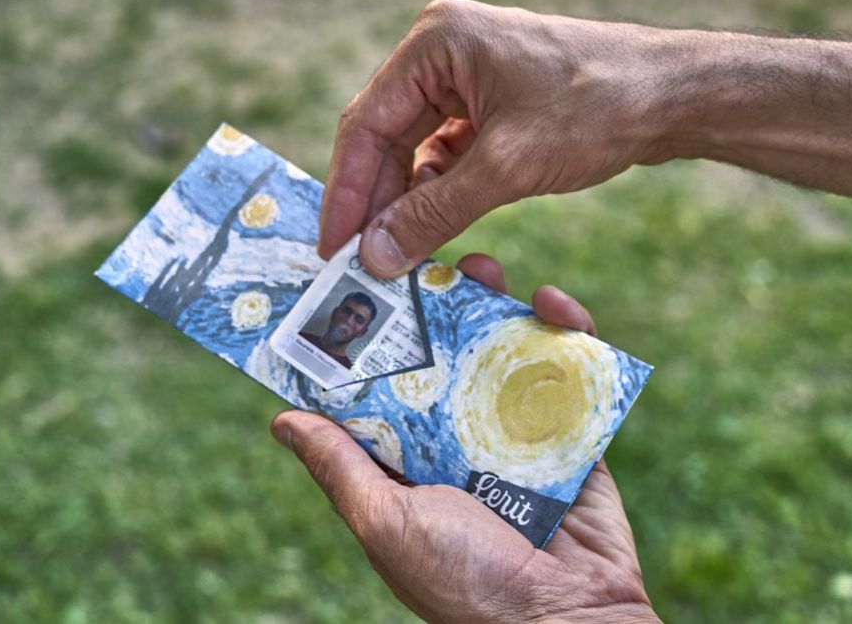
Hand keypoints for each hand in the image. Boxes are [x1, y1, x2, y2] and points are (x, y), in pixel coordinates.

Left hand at [271, 254, 659, 622]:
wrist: (567, 618)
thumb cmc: (465, 581)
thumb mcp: (388, 522)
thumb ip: (341, 470)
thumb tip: (280, 420)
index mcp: (408, 461)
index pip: (381, 388)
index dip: (370, 339)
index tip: (359, 285)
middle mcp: (457, 440)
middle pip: (442, 357)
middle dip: (435, 308)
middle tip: (430, 263)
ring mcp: (515, 433)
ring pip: (502, 351)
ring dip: (497, 305)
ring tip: (485, 268)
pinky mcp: (570, 432)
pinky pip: (569, 372)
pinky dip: (568, 333)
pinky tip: (556, 304)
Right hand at [318, 0, 701, 277]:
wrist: (674, 96)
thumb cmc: (597, 109)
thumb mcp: (506, 168)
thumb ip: (433, 212)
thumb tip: (374, 256)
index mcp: (435, 43)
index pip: (366, 124)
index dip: (347, 192)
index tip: (332, 248)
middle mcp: (443, 52)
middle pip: (386, 137)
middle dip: (377, 201)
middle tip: (362, 263)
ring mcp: (469, 75)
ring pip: (416, 149)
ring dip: (409, 201)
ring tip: (398, 256)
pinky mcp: (493, 102)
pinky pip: (449, 152)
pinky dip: (441, 191)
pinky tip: (437, 227)